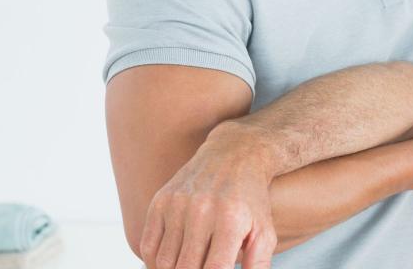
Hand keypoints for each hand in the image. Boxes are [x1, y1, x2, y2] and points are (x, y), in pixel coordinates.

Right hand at [139, 122, 276, 268]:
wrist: (234, 155)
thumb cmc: (251, 201)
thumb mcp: (265, 231)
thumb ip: (258, 264)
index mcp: (231, 220)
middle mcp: (202, 210)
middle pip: (186, 268)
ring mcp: (178, 205)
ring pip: (164, 261)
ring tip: (187, 266)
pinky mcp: (161, 201)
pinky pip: (147, 246)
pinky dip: (155, 261)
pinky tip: (170, 263)